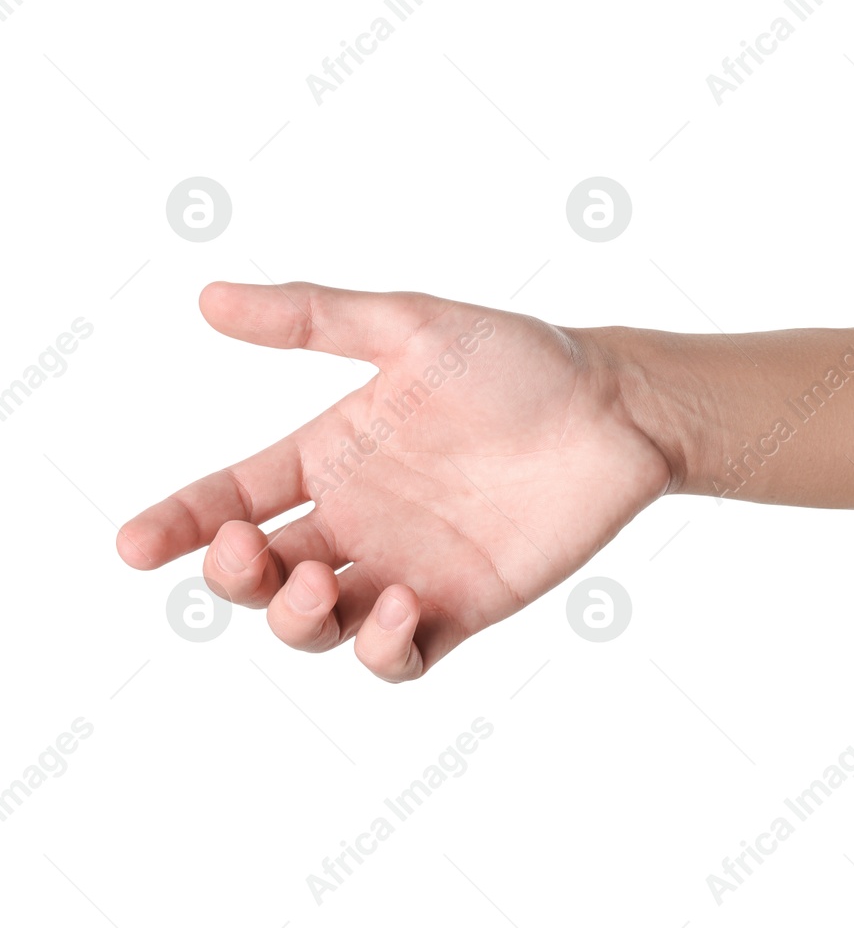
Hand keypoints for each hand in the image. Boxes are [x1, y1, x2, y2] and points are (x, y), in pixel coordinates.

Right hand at [117, 281, 672, 680]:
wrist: (618, 409)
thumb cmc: (520, 362)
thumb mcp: (412, 327)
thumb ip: (314, 318)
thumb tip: (208, 297)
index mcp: (331, 454)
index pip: (230, 497)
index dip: (177, 524)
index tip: (134, 544)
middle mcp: (358, 519)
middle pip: (258, 576)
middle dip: (232, 578)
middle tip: (249, 551)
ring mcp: (406, 568)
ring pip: (317, 627)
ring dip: (298, 620)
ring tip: (325, 581)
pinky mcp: (464, 608)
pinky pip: (401, 657)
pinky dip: (383, 650)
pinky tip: (401, 607)